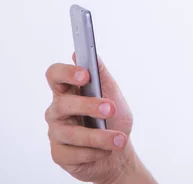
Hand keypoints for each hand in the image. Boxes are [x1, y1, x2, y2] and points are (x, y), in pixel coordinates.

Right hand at [45, 54, 134, 183]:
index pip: (55, 75)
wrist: (118, 153)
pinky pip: (73, 153)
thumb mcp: (114, 95)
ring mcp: (56, 133)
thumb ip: (102, 76)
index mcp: (68, 91)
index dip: (66, 73)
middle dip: (88, 106)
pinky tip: (105, 151)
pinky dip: (95, 152)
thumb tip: (93, 55)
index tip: (86, 75)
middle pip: (63, 103)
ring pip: (70, 133)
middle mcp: (58, 110)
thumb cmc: (113, 120)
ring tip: (119, 140)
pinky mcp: (59, 154)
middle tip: (110, 108)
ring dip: (99, 136)